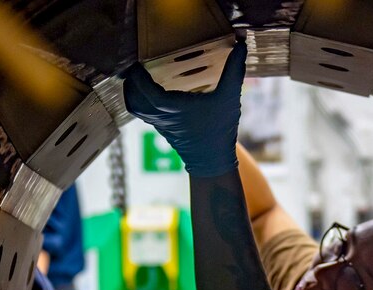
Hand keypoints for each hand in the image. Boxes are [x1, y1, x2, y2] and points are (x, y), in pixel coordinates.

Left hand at [123, 40, 247, 177]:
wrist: (213, 160)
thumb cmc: (220, 130)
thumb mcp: (229, 98)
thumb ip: (234, 71)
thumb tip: (240, 46)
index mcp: (173, 107)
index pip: (147, 90)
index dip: (138, 77)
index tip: (137, 63)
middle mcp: (162, 116)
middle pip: (135, 98)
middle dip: (131, 81)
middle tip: (133, 66)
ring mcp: (160, 124)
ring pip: (135, 107)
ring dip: (132, 92)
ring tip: (135, 77)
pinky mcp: (162, 129)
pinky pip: (142, 113)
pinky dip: (138, 101)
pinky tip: (146, 92)